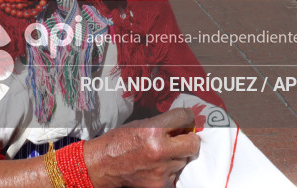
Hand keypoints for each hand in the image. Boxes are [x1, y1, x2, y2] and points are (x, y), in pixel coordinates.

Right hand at [84, 107, 200, 187]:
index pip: (184, 117)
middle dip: (189, 139)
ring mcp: (162, 169)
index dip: (187, 117)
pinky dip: (169, 170)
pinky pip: (175, 174)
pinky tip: (156, 165)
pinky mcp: (160, 183)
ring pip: (184, 160)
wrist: (104, 164)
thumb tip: (184, 125)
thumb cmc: (120, 141)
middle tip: (182, 138)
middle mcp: (160, 149)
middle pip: (192, 143)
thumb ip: (163, 123)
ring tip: (161, 154)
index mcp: (154, 130)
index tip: (186, 120)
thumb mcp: (140, 124)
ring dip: (177, 156)